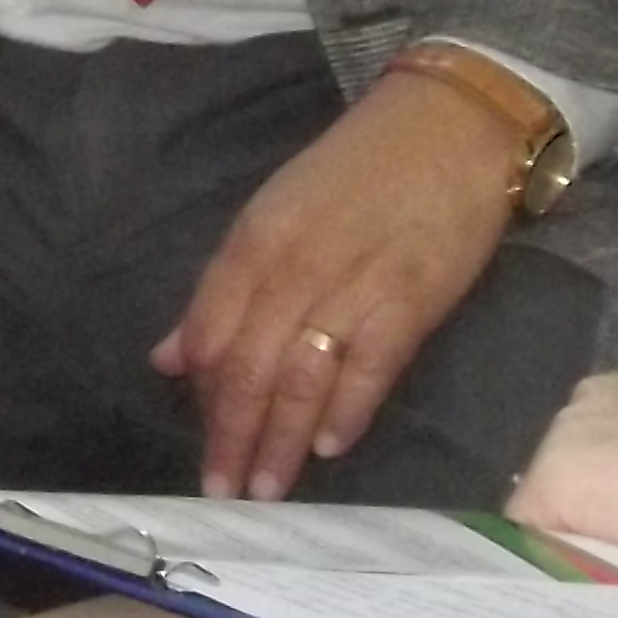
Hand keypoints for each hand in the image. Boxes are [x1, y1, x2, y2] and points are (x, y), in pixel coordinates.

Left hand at [158, 73, 519, 498]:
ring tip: (267, 490)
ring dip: (280, 439)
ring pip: (300, 375)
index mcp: (255, 239)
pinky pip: (370, 364)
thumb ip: (224, 287)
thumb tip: (168, 356)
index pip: (211, 329)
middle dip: (231, 434)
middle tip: (222, 492)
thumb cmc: (356, 171)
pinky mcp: (411, 298)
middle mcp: (294, 263)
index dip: (203, 393)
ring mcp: (353, 282)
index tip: (202, 443)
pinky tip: (330, 446)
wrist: (448, 125)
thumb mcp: (274, 213)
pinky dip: (347, 408)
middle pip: (248, 364)